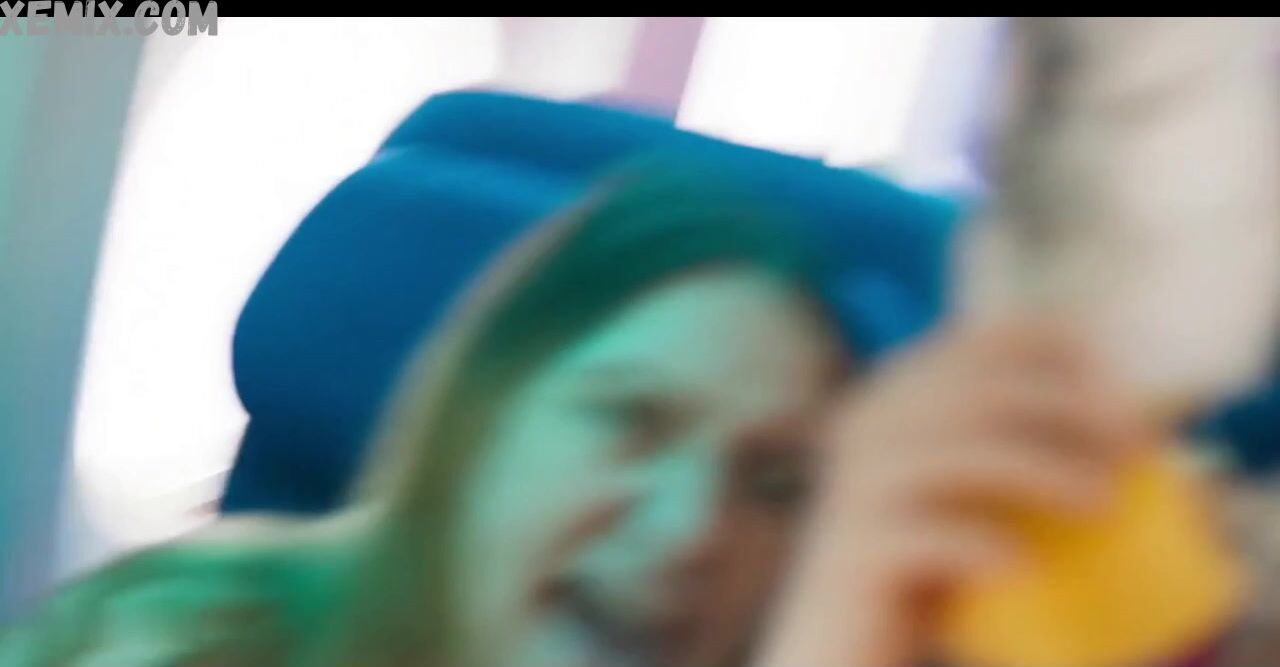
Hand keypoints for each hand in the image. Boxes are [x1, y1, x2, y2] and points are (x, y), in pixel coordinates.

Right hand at [754, 317, 1147, 666]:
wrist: (848, 635)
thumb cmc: (932, 561)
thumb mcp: (981, 496)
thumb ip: (1038, 458)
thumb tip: (1165, 454)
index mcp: (903, 392)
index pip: (989, 339)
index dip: (1067, 355)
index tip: (1129, 403)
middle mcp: (871, 424)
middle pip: (979, 388)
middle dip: (1068, 407)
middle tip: (1131, 451)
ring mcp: (857, 485)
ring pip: (954, 455)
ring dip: (1040, 470)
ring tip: (1101, 503)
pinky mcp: (854, 549)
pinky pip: (921, 535)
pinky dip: (976, 544)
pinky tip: (1021, 565)